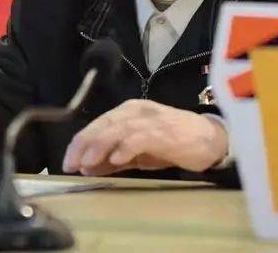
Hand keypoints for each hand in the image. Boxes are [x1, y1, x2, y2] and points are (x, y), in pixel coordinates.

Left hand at [62, 100, 226, 175]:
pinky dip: (127, 147)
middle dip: (84, 144)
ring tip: (87, 163)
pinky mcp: (165, 131)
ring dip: (100, 146)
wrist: (210, 140)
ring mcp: (151, 119)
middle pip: (104, 124)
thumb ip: (114, 159)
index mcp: (129, 112)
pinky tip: (116, 159)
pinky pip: (141, 137)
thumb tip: (86, 167)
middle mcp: (137, 110)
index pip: (98, 124)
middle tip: (71, 164)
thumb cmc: (173, 144)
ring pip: (119, 129)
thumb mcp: (138, 153)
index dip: (80, 142)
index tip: (67, 162)